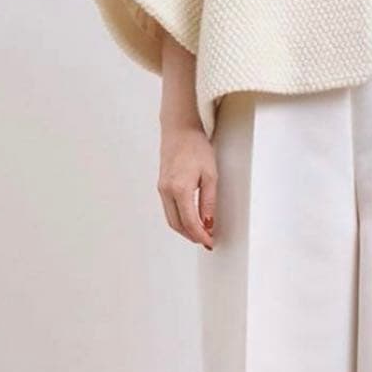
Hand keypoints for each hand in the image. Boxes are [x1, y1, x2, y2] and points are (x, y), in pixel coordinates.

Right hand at [157, 121, 217, 250]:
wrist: (180, 129)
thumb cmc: (196, 146)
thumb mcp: (210, 174)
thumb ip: (209, 201)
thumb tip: (208, 223)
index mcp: (180, 189)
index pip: (190, 222)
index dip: (200, 236)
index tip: (210, 242)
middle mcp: (166, 191)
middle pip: (177, 225)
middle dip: (191, 236)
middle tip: (206, 240)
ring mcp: (162, 188)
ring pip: (171, 218)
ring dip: (184, 229)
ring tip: (200, 232)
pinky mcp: (161, 185)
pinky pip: (168, 209)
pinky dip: (179, 218)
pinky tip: (190, 218)